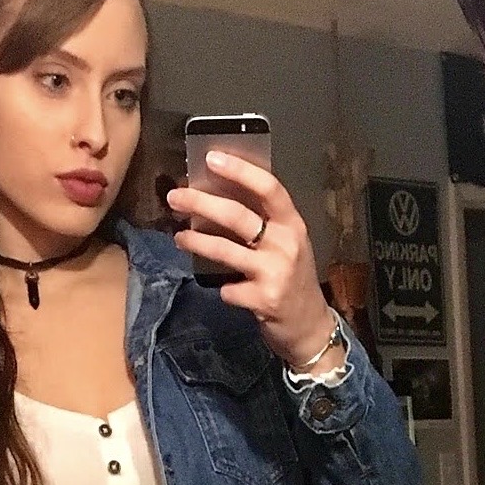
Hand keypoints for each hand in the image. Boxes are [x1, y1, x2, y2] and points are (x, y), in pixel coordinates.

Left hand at [167, 152, 340, 371]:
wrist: (309, 326)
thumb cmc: (292, 280)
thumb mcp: (287, 246)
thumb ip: (263, 225)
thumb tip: (218, 198)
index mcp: (293, 224)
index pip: (269, 188)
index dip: (240, 170)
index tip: (211, 158)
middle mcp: (286, 244)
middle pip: (238, 216)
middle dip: (201, 203)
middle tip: (175, 197)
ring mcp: (275, 273)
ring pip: (225, 251)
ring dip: (197, 241)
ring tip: (179, 237)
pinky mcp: (263, 300)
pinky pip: (228, 289)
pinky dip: (221, 288)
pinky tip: (223, 289)